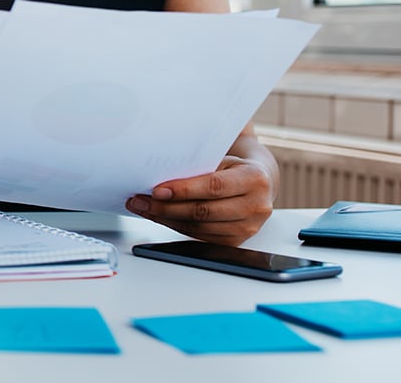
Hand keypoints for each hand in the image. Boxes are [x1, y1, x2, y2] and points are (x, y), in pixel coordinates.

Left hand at [125, 155, 275, 245]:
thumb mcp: (222, 159)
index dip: (183, 190)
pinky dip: (176, 226)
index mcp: (254, 180)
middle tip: (141, 200)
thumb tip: (158, 177)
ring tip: (144, 208)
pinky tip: (160, 217)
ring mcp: (248, 227)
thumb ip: (198, 169)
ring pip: (199, 227)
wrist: (259, 183)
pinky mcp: (236, 241)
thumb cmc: (234, 167)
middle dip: (166, 207)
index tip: (157, 190)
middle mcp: (256, 206)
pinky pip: (200, 236)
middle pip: (204, 211)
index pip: (213, 186)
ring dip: (166, 219)